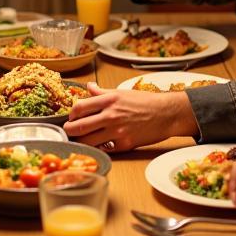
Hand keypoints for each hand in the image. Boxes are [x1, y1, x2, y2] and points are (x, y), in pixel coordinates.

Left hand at [64, 84, 196, 150]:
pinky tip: (98, 144)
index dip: (71, 114)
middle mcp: (111, 115)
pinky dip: (99, 148)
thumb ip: (102, 92)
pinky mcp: (124, 145)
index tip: (72, 117)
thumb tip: (88, 87)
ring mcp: (117, 131)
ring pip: (88, 141)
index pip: (79, 107)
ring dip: (82, 141)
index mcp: (109, 100)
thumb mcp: (122, 92)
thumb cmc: (146, 102)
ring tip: (81, 139)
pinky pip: (104, 149)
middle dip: (69, 131)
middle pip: (79, 126)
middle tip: (69, 131)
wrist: (166, 114)